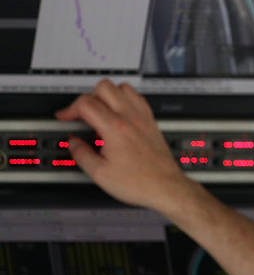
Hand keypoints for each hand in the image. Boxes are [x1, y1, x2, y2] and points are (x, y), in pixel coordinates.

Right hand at [55, 79, 191, 211]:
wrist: (166, 187)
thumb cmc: (140, 182)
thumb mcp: (100, 173)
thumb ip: (81, 154)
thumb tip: (73, 142)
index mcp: (115, 128)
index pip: (86, 103)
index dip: (69, 109)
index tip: (65, 118)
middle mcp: (131, 118)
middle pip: (104, 87)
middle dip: (88, 98)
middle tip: (82, 115)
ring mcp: (143, 118)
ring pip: (123, 88)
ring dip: (108, 95)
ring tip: (101, 113)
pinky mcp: (152, 123)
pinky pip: (138, 99)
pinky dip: (125, 100)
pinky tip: (120, 115)